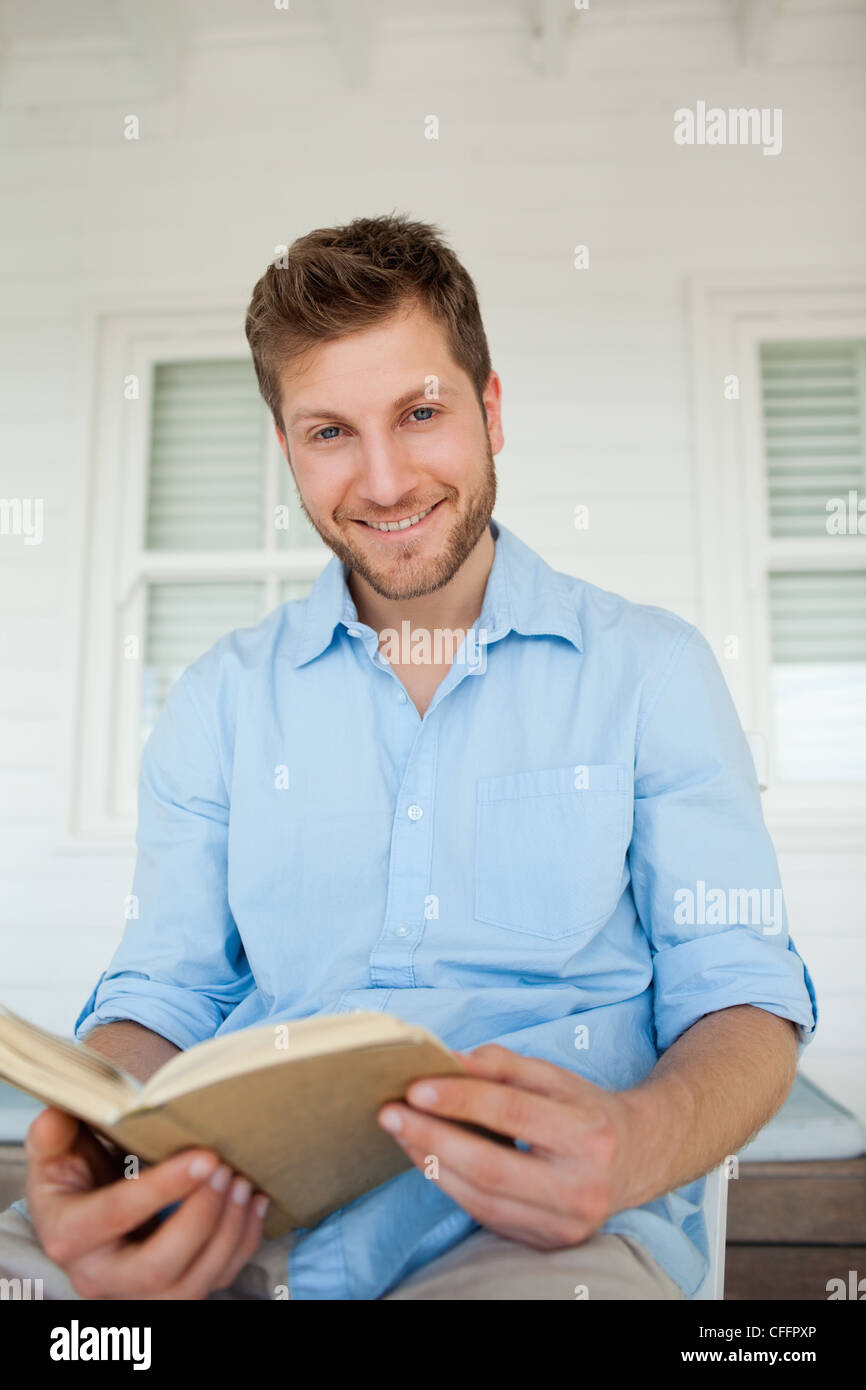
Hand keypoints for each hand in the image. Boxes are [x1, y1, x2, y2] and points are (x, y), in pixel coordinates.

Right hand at [26, 1107, 269, 1298]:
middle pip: (160, 1266)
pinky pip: (217, 1280)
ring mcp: (140, 1292)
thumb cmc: (73, 1174)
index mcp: (69, 1236)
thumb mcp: (53, 1149)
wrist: (85, 1207)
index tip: (205, 1156)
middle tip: (226, 1169)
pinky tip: (254, 1202)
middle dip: (202, 1217)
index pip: (118, 1216)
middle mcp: (102, 1276)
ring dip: (229, 1231)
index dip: (163, 1188)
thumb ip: (52, 1132)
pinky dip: (244, 1242)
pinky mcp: (174, 1291)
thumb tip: (59, 1113)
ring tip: (243, 1181)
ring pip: (194, 1283)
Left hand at [377, 1044, 640, 1249]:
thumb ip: (502, 1064)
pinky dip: (450, 1184)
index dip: (460, 1100)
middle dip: (432, 1138)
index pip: (513, 1114)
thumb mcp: (554, 1076)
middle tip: (390, 1113)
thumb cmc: (587, 1111)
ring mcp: (563, 1225)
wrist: (635, 1160)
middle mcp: (581, 1188)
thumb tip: (447, 1060)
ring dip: (431, 1163)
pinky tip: (427, 1156)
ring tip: (401, 1131)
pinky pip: (484, 1213)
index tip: (415, 1087)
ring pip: (479, 1197)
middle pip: (489, 1166)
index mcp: (590, 1136)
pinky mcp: (545, 1243)